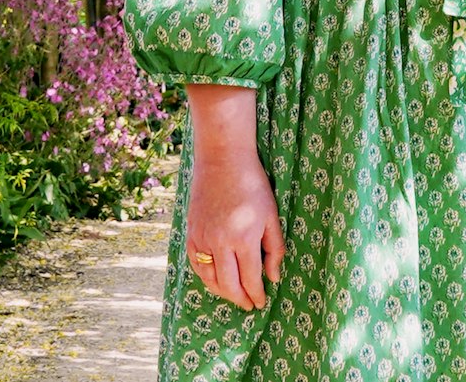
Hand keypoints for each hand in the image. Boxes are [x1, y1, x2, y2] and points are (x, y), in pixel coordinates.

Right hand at [185, 129, 286, 310]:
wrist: (223, 160)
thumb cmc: (253, 186)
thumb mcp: (272, 216)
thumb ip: (274, 249)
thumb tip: (273, 277)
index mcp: (243, 238)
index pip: (250, 278)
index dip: (256, 294)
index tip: (261, 303)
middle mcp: (220, 243)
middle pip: (228, 285)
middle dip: (240, 298)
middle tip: (248, 305)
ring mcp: (202, 238)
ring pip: (209, 278)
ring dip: (222, 292)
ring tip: (234, 295)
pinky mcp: (191, 233)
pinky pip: (196, 264)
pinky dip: (205, 277)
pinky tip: (215, 280)